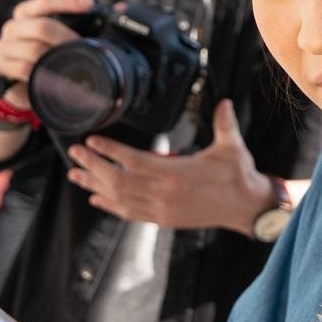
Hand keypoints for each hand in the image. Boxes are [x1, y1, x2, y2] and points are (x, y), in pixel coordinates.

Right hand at [0, 0, 92, 103]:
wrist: (14, 84)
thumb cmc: (42, 54)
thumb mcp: (59, 37)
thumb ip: (84, 23)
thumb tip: (121, 9)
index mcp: (26, 14)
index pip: (46, 0)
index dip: (68, 1)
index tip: (89, 4)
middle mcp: (13, 27)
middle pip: (41, 26)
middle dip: (66, 38)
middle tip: (81, 48)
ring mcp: (4, 47)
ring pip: (33, 51)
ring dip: (54, 59)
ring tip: (69, 65)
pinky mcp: (0, 67)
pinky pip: (24, 71)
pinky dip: (41, 75)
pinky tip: (51, 78)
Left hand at [71, 100, 273, 232]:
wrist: (247, 208)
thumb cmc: (239, 176)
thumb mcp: (232, 147)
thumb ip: (224, 123)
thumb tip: (225, 101)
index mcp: (176, 173)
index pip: (133, 161)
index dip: (109, 151)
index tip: (91, 141)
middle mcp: (164, 194)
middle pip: (118, 180)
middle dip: (93, 166)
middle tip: (74, 153)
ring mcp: (162, 209)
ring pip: (120, 199)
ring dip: (95, 186)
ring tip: (76, 175)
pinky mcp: (164, 219)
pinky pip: (131, 213)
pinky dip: (111, 206)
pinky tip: (97, 199)